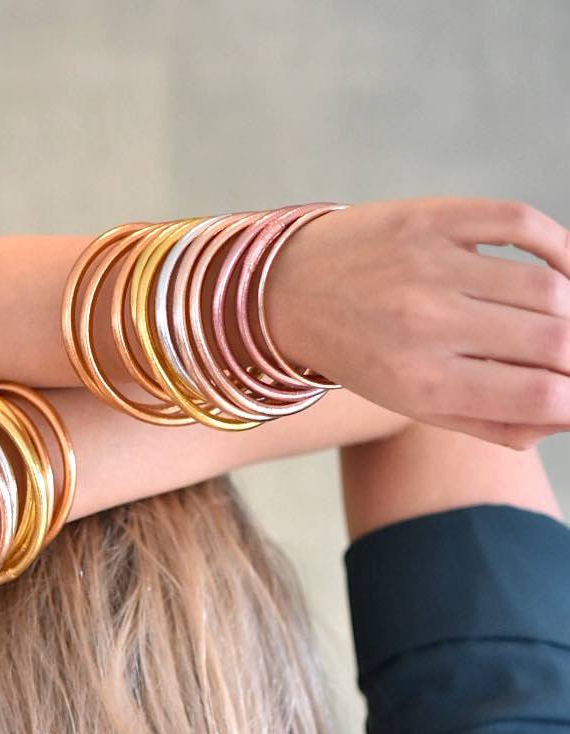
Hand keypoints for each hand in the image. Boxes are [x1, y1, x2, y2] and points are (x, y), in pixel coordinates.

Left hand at [262, 195, 569, 448]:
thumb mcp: (409, 403)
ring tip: (563, 319)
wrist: (286, 291)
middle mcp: (426, 324)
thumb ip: (485, 419)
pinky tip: (562, 270)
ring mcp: (429, 265)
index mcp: (420, 382)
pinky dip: (561, 246)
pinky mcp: (429, 218)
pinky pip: (522, 222)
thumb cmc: (359, 354)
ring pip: (548, 286)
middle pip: (553, 342)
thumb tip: (561, 417)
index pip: (537, 396)